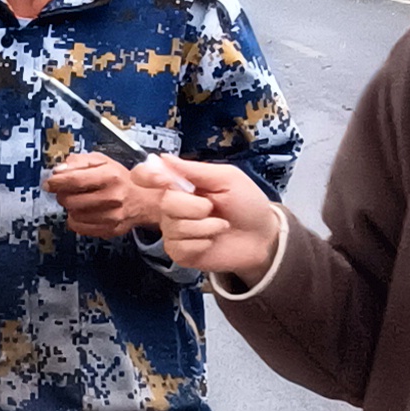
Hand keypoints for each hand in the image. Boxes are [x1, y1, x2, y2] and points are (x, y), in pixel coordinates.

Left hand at [49, 151, 185, 241]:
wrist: (143, 201)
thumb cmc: (120, 180)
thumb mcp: (102, 162)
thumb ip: (79, 162)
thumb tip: (59, 170)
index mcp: (110, 175)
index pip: (75, 180)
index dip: (57, 182)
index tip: (49, 183)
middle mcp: (112, 196)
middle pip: (70, 199)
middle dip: (63, 194)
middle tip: (67, 191)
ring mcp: (112, 216)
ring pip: (73, 215)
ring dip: (71, 208)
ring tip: (80, 201)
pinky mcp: (109, 230)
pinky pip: (79, 228)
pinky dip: (76, 220)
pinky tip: (84, 212)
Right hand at [149, 157, 285, 281]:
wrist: (262, 236)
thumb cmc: (247, 204)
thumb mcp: (227, 178)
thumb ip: (195, 170)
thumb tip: (163, 158)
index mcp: (181, 184)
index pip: (146, 176)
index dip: (147, 176)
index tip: (162, 180)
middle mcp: (172, 206)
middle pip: (166, 203)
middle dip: (195, 206)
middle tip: (213, 207)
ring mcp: (174, 230)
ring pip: (175, 227)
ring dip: (205, 226)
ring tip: (220, 225)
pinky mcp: (180, 252)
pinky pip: (180, 246)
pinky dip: (202, 243)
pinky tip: (212, 241)